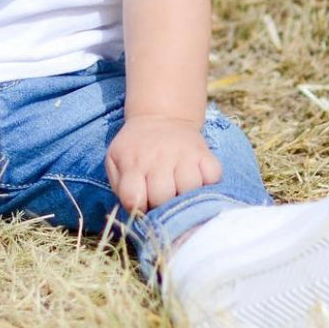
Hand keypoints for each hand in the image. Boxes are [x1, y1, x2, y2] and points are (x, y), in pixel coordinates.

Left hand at [105, 115, 221, 214]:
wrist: (162, 117)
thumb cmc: (136, 147)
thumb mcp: (116, 160)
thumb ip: (120, 187)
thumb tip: (134, 210)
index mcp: (133, 163)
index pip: (133, 198)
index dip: (137, 207)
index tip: (142, 203)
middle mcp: (159, 158)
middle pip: (163, 197)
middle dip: (161, 203)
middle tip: (161, 196)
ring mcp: (185, 155)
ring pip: (190, 190)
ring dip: (185, 195)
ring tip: (179, 188)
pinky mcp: (206, 154)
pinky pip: (213, 178)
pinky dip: (208, 183)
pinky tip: (197, 179)